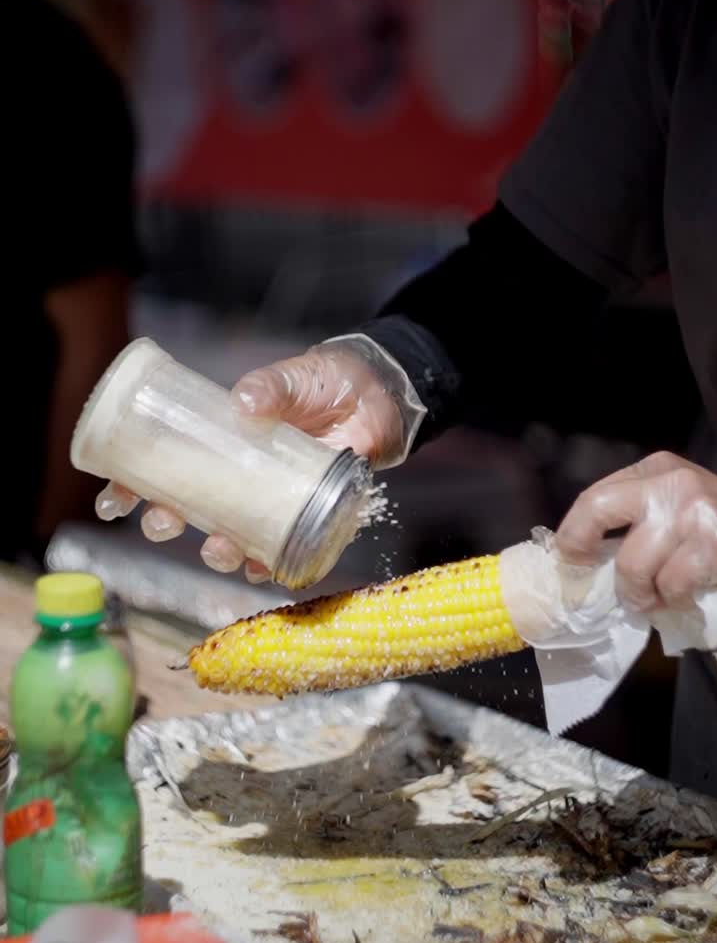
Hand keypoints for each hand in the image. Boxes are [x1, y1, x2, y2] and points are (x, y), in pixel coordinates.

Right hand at [96, 341, 409, 578]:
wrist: (377, 396)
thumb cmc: (323, 383)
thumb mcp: (292, 377)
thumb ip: (270, 386)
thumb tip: (245, 401)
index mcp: (219, 442)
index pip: (164, 468)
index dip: (133, 487)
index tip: (113, 500)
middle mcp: (237, 476)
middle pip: (187, 510)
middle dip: (165, 523)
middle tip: (160, 523)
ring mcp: (269, 498)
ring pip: (229, 537)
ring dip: (217, 551)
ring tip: (217, 550)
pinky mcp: (307, 514)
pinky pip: (280, 548)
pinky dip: (268, 562)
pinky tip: (261, 565)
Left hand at [556, 451, 716, 611]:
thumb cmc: (713, 531)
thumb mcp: (673, 508)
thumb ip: (634, 519)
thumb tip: (579, 557)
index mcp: (655, 469)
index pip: (593, 498)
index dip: (574, 535)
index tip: (572, 563)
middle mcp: (671, 481)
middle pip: (597, 511)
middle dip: (585, 550)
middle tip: (600, 584)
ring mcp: (693, 510)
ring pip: (633, 566)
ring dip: (643, 594)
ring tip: (660, 598)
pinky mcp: (713, 543)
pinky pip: (671, 585)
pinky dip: (674, 601)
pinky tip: (686, 596)